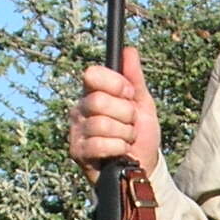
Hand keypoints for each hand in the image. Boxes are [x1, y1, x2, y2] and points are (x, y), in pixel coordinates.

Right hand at [68, 45, 161, 182]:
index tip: (130, 96)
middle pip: (98, 100)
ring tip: (127, 140)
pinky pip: (98, 144)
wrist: (142, 168)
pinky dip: (117, 148)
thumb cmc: (140, 135)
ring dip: (124, 134)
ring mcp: (77, 131)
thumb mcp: (143, 104)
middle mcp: (81, 109)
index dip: (116, 84)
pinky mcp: (77, 152)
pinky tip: (120, 151)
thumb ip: (135, 78)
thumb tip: (129, 51)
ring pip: (101, 124)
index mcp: (93, 93)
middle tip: (131, 123)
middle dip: (125, 114)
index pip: (93, 75)